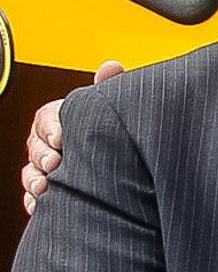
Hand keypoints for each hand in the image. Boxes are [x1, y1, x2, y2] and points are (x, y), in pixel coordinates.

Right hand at [21, 61, 117, 215]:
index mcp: (64, 120)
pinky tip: (40, 205)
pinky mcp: (53, 192)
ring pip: (31, 172)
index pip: (46, 118)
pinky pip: (34, 198)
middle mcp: (53, 144)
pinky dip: (34, 202)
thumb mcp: (112, 110)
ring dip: (34, 179)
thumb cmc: (114, 133)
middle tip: (55, 163)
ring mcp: (51, 169)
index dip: (50, 127)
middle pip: (35, 146)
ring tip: (44, 187)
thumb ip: (108, 89)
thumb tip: (111, 66)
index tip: (61, 137)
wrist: (131, 170)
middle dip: (41, 155)